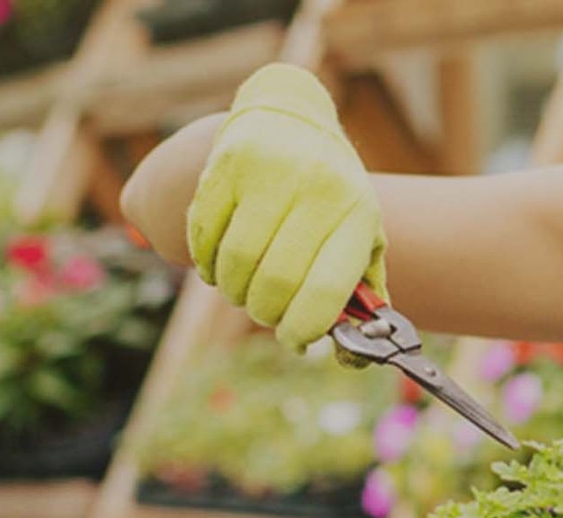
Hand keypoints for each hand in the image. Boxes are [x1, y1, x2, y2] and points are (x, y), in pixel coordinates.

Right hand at [186, 64, 387, 347]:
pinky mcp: (227, 164)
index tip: (295, 339)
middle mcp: (317, 190)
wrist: (292, 117)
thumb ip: (359, 293)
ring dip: (231, 289)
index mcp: (357, 214)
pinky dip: (205, 261)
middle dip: (264, 311)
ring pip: (235, 261)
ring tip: (242, 285)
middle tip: (264, 310)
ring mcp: (270, 173)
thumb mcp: (360, 233)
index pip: (326, 290)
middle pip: (274, 281)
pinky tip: (218, 260)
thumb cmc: (331, 193)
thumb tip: (352, 355)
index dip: (303, 328)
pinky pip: (203, 234)